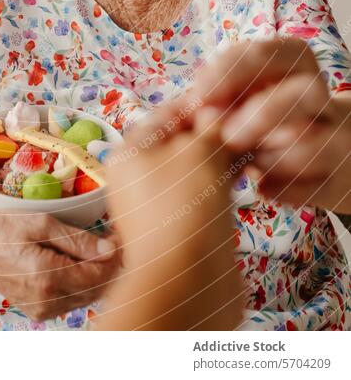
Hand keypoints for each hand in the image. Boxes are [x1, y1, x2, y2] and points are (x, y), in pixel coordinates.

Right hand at [0, 208, 121, 321]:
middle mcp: (46, 301)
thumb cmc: (5, 226)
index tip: (121, 236)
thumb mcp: (42, 223)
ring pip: (86, 297)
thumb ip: (78, 240)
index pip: (98, 275)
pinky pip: (71, 300)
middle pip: (96, 289)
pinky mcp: (37, 311)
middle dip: (109, 265)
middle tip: (114, 239)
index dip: (115, 256)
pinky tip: (79, 262)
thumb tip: (110, 249)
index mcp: (47, 277)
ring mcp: (41, 309)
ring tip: (98, 247)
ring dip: (97, 274)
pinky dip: (81, 283)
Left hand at [97, 105, 243, 329]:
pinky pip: (203, 193)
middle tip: (248, 126)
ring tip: (253, 149)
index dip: (203, 102)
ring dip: (224, 157)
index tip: (234, 99)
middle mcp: (138, 176)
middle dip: (216, 132)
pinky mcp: (182, 227)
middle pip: (182, 140)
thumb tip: (218, 111)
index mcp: (130, 150)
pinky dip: (224, 182)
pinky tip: (248, 176)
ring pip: (196, 168)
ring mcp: (159, 203)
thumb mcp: (201, 150)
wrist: (187, 282)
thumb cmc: (186, 205)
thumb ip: (212, 124)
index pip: (169, 111)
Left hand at [176, 37, 350, 208]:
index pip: (270, 53)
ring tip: (247, 165)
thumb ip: (214, 100)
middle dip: (263, 113)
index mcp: (295, 66)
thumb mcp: (240, 99)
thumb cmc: (266, 119)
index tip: (200, 96)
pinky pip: (313, 187)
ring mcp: (339, 139)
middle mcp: (323, 98)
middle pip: (305, 92)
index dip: (232, 71)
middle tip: (228, 136)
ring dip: (270, 157)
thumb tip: (191, 111)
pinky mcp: (340, 181)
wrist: (326, 158)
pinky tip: (263, 186)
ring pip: (313, 144)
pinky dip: (281, 189)